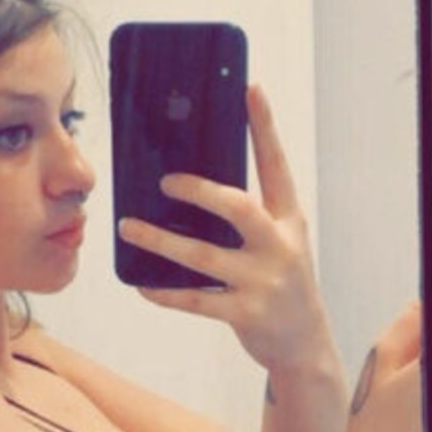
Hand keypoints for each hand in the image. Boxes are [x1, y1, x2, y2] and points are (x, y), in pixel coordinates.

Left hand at [116, 82, 333, 372]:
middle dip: (200, 191)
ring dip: (160, 241)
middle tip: (164, 181)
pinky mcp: (245, 314)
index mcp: (288, 219)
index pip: (276, 165)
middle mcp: (279, 246)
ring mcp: (263, 282)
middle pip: (239, 208)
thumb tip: (190, 182)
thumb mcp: (280, 239)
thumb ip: (249, 215)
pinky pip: (196, 301)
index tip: (250, 89)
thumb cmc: (281, 278)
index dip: (264, 126)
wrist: (304, 342)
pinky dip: (165, 292)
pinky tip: (141, 284)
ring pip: (203, 257)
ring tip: (127, 226)